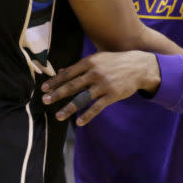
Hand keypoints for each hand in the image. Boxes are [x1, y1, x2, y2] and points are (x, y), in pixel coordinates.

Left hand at [41, 51, 160, 125]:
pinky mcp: (112, 95)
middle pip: (72, 85)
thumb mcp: (97, 59)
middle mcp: (95, 73)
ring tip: (58, 116)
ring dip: (69, 108)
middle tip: (45, 101)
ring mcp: (104, 85)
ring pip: (83, 98)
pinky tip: (79, 122)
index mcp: (89, 62)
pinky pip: (97, 107)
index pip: (68, 73)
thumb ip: (79, 66)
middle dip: (57, 94)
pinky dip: (87, 115)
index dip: (55, 81)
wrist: (138, 66)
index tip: (43, 88)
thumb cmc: (115, 62)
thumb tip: (61, 71)